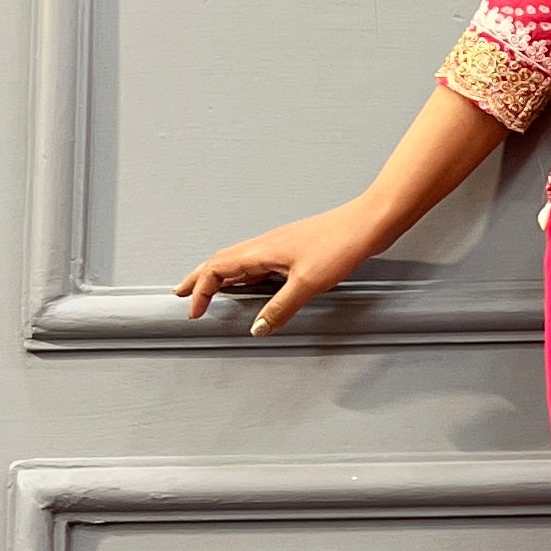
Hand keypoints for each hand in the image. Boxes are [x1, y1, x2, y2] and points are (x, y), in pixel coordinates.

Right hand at [174, 202, 376, 336]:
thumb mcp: (308, 283)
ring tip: (209, 291)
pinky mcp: (294, 250)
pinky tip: (251, 285)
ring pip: (238, 261)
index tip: (192, 311)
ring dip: (219, 277)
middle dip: (199, 279)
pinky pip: (257, 263)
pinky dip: (244, 275)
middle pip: (220, 261)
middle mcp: (266, 245)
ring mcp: (279, 246)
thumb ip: (280, 308)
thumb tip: (258, 328)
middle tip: (182, 293)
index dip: (200, 291)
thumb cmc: (341, 244)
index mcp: (261, 250)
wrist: (368, 223)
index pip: (217, 269)